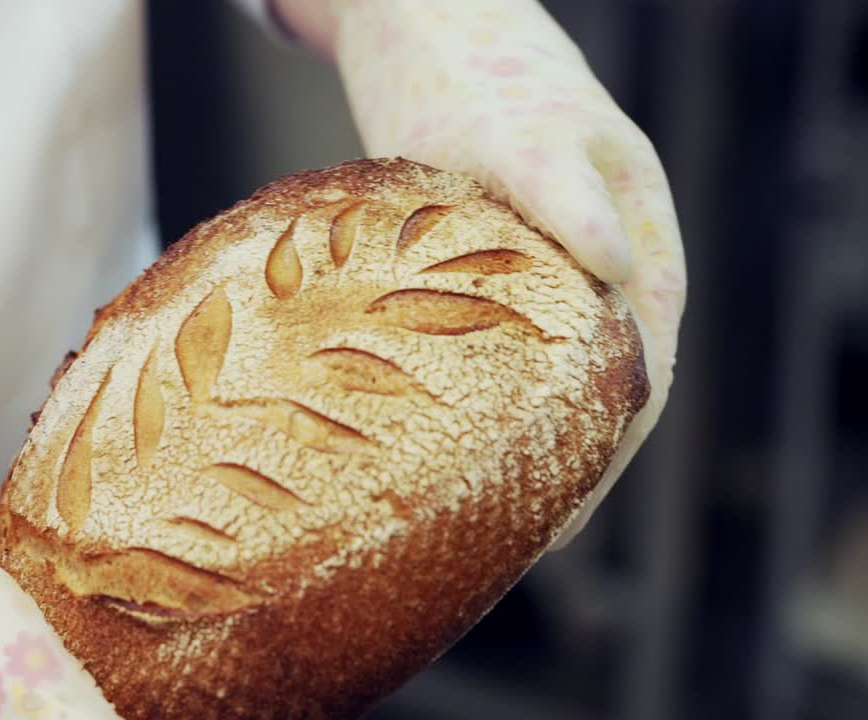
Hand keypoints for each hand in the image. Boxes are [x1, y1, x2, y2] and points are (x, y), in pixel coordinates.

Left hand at [327, 0, 686, 544]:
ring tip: (475, 509)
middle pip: (598, 386)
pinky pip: (493, 347)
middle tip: (513, 537)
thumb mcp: (522, 132)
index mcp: (635, 240)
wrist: (415, 26)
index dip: (609, 448)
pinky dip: (475, 395)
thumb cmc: (472, 71)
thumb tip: (620, 272)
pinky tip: (435, 432)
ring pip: (546, 373)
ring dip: (521, 441)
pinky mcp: (484, 266)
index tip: (560, 516)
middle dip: (565, 465)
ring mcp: (542, 266)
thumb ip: (567, 195)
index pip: (643, 368)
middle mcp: (597, 261)